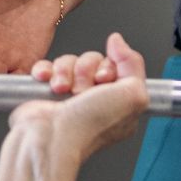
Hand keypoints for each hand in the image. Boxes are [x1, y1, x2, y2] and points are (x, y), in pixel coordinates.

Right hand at [7, 33, 150, 160]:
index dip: (109, 67)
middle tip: (83, 91)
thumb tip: (117, 41)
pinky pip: (48, 67)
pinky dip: (46, 71)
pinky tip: (47, 82)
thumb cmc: (90, 126)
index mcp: (119, 103)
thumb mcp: (133, 94)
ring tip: (63, 91)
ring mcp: (69, 97)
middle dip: (86, 70)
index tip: (104, 80)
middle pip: (92, 60)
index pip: (117, 65)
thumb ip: (134, 64)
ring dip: (65, 71)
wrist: (51, 139)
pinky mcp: (46, 94)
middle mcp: (95, 100)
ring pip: (69, 61)